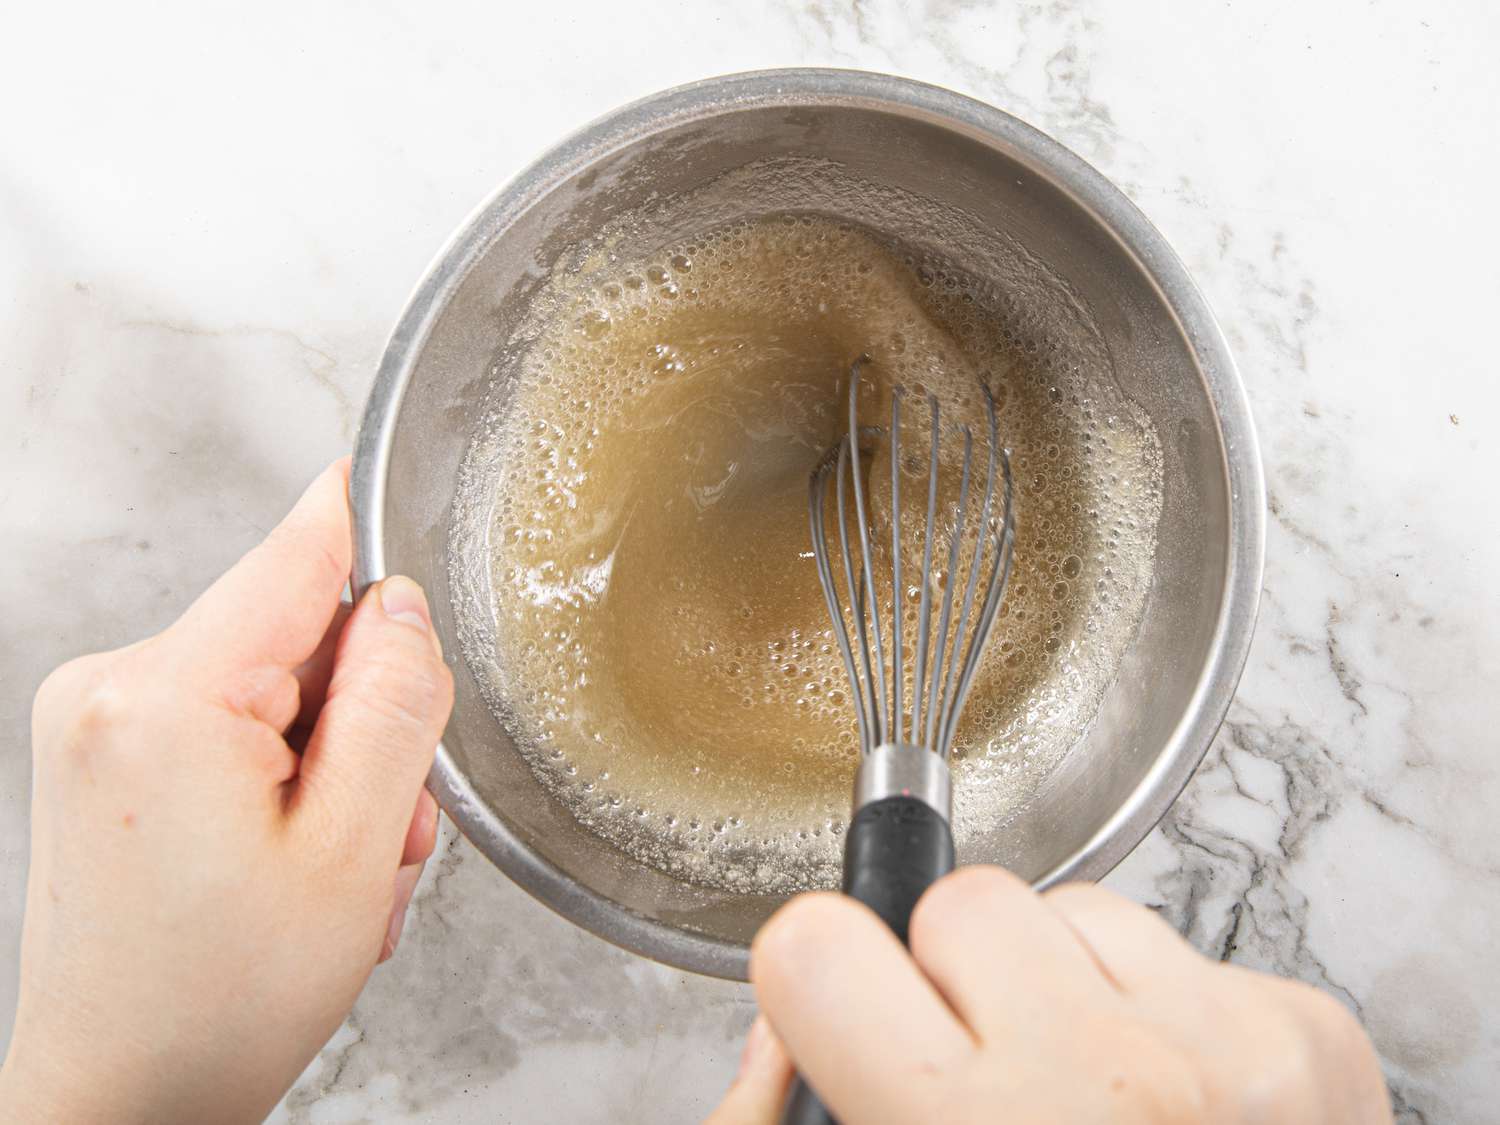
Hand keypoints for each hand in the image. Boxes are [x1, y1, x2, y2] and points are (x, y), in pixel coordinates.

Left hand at [0, 460, 453, 1122]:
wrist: (115, 1103)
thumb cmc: (216, 1004)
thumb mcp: (351, 850)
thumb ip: (394, 705)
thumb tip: (403, 606)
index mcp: (165, 697)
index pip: (295, 555)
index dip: (370, 531)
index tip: (412, 486)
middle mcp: (110, 688)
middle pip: (295, 634)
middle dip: (364, 717)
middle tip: (382, 826)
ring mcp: (97, 720)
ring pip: (271, 686)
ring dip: (331, 764)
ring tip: (335, 866)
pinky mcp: (105, 752)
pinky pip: (229, 722)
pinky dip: (282, 779)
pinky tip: (291, 860)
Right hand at [711, 867, 1390, 1123]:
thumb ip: (793, 1119)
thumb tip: (790, 1019)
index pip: (816, 947)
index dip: (824, 980)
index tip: (849, 1010)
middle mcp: (1110, 1082)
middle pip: (956, 900)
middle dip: (956, 978)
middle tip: (990, 1079)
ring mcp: (1226, 1048)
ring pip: (1071, 906)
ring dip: (1061, 982)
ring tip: (1086, 1095)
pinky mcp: (1308, 1033)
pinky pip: (1175, 944)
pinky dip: (1157, 1009)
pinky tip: (1171, 1104)